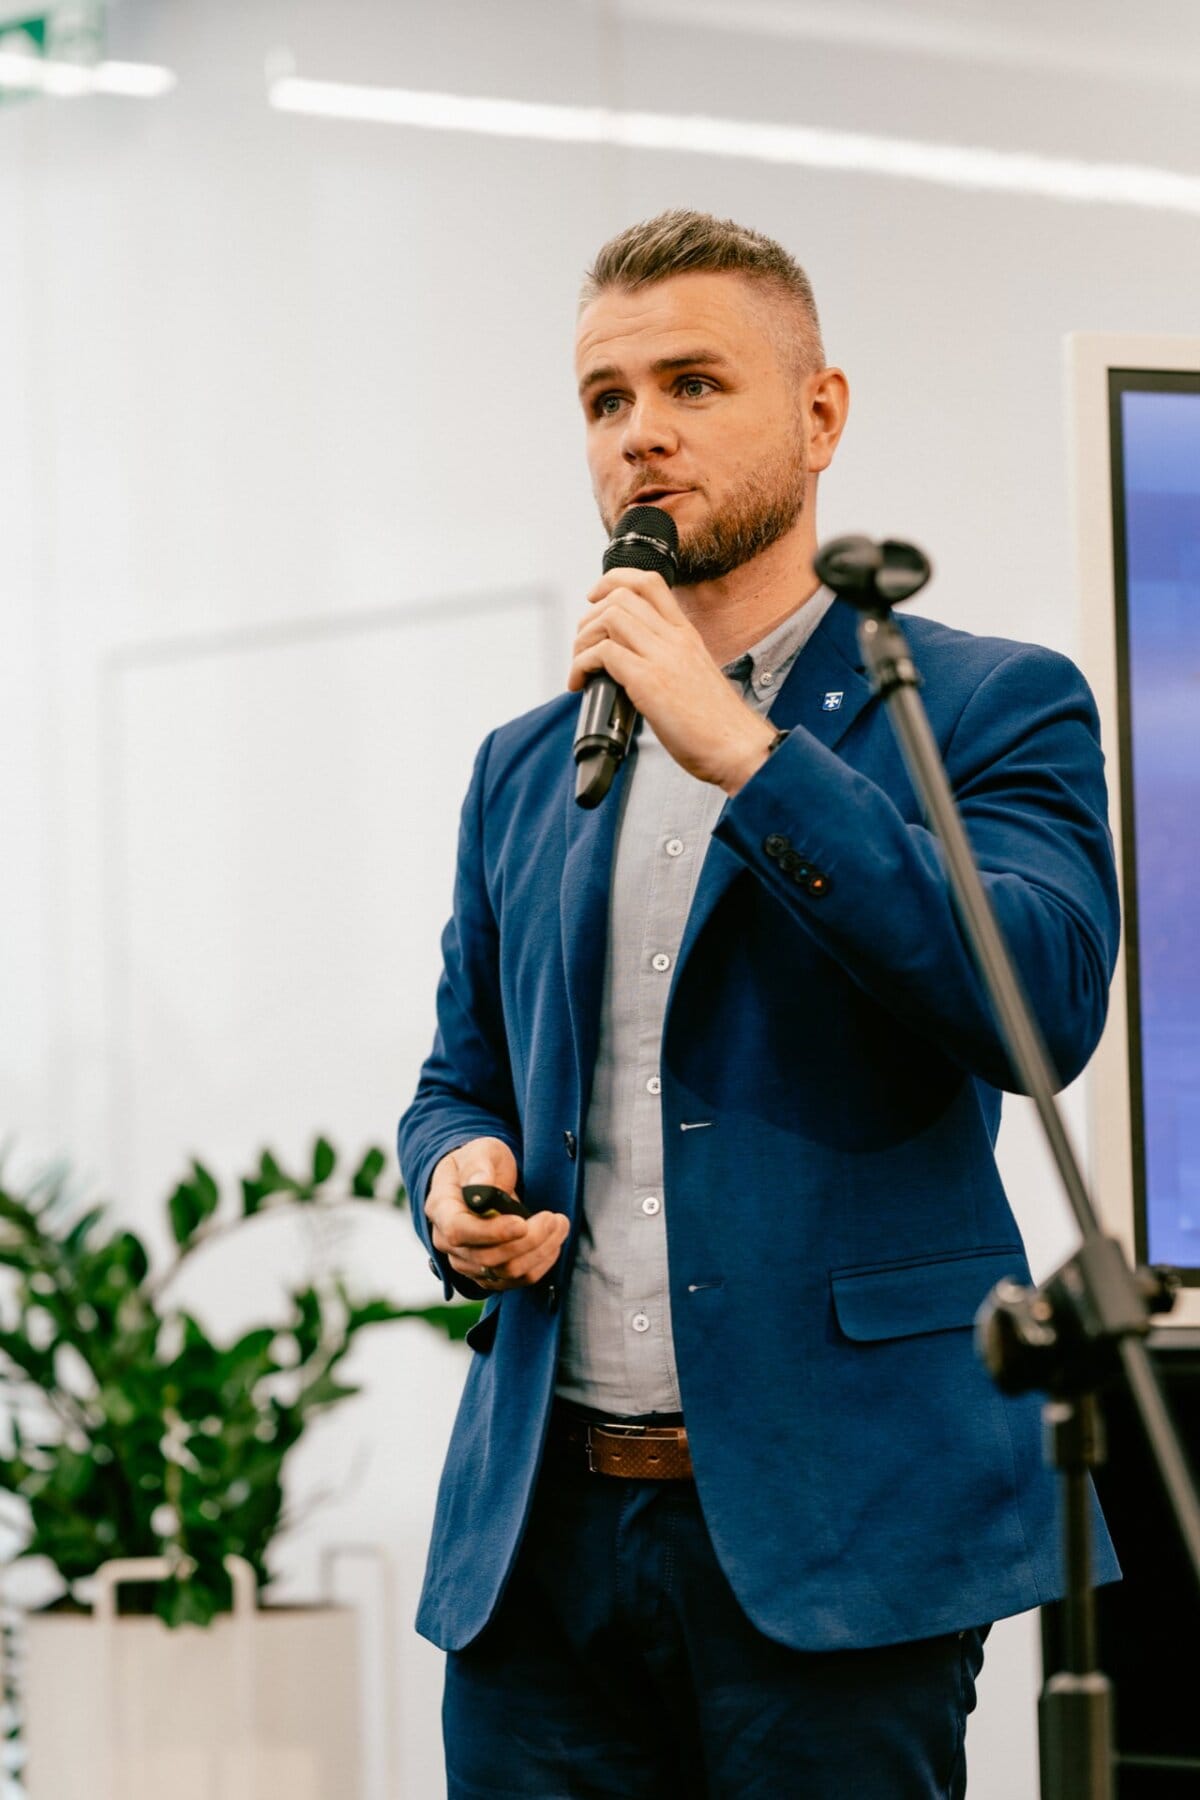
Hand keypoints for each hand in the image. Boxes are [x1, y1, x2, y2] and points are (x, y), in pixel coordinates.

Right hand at [425, 1138, 569, 1290]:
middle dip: (528, 1240)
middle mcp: (447, 1241)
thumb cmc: (479, 1163)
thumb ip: (478, 1167)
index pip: (459, 1231)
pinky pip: (515, 1280)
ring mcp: (466, 1261)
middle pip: (488, 1258)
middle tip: (554, 1218)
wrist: (480, 1180)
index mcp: (441, 1209)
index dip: (492, 1232)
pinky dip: (539, 1263)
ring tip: (559, 1225)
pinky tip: (552, 1242)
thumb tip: (480, 1185)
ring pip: (505, 1272)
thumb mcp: (480, 1152)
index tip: (522, 1223)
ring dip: (540, 1252)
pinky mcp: (486, 1273)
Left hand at [567, 567, 777, 793]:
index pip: (649, 582)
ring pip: (608, 618)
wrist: (738, 748)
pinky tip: (581, 684)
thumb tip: (631, 664)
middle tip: (583, 645)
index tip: (596, 599)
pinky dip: (581, 665)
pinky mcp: (649, 682)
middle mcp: (675, 638)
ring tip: (580, 666)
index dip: (614, 581)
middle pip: (621, 595)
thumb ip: (668, 660)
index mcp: (686, 634)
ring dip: (582, 640)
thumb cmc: (717, 724)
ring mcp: (663, 657)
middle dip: (589, 616)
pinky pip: (603, 654)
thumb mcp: (694, 676)